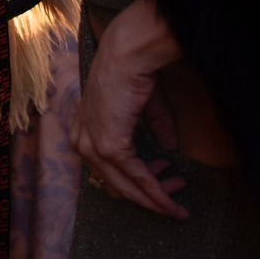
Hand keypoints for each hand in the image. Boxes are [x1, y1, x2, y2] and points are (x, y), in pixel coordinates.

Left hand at [72, 0, 189, 219]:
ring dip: (154, 199)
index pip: (107, 169)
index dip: (137, 181)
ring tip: (177, 204)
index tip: (165, 180)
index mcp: (84, 129)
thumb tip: (170, 146)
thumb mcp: (146, 105)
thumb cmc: (134, 71)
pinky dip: (154, 193)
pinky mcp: (108, 147)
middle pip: (116, 184)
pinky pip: (135, 178)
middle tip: (175, 196)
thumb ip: (155, 127)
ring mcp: (92, 146)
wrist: (128, 54)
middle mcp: (81, 141)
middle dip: (148, 196)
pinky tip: (170, 203)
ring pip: (125, 187)